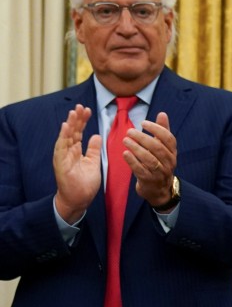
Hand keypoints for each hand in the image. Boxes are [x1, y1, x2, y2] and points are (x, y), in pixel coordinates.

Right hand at [52, 105, 101, 222]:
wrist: (79, 199)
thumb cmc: (85, 183)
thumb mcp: (93, 163)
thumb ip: (93, 149)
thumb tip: (96, 135)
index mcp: (76, 151)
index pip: (78, 132)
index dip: (82, 121)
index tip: (88, 110)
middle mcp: (68, 152)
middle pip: (72, 132)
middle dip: (76, 119)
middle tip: (81, 106)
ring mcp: (63, 156)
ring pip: (66, 137)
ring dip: (69, 124)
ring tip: (73, 112)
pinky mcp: (60, 163)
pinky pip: (61, 147)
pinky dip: (63, 136)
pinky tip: (66, 126)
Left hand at [124, 111, 177, 207]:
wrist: (159, 190)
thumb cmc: (159, 164)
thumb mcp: (163, 149)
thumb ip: (162, 131)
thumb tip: (162, 114)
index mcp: (172, 152)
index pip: (168, 138)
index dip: (156, 129)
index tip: (143, 123)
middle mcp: (168, 162)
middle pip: (158, 148)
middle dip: (143, 138)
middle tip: (129, 131)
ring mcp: (160, 173)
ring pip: (149, 159)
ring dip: (136, 148)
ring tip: (125, 140)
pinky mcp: (149, 181)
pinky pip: (141, 170)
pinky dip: (132, 161)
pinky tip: (125, 154)